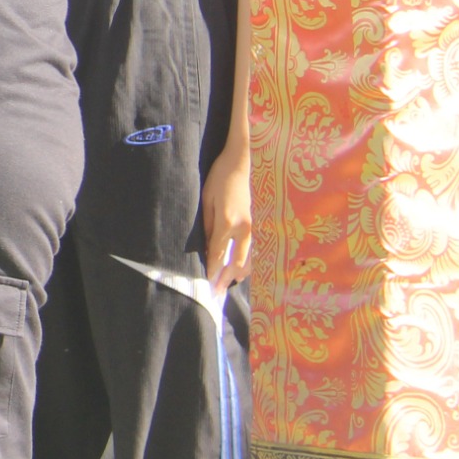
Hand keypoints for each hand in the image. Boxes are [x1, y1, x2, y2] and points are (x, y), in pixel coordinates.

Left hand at [202, 140, 253, 290]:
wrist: (240, 164)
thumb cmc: (218, 179)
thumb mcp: (206, 201)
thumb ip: (207, 226)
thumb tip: (207, 249)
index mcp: (228, 222)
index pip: (218, 254)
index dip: (212, 272)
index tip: (206, 286)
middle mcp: (243, 229)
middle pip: (235, 263)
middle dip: (225, 280)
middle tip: (215, 295)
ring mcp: (250, 228)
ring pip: (246, 259)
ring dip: (235, 274)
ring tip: (224, 287)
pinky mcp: (252, 225)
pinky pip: (248, 250)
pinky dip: (242, 263)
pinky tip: (236, 271)